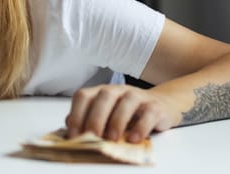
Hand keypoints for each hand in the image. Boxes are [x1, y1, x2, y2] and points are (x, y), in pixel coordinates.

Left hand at [65, 84, 179, 142]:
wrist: (160, 106)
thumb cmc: (127, 113)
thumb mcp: (105, 115)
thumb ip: (87, 118)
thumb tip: (69, 125)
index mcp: (100, 92)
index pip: (83, 96)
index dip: (76, 114)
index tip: (74, 135)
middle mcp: (117, 90)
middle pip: (104, 96)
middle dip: (95, 118)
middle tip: (93, 137)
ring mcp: (137, 95)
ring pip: (126, 101)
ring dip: (117, 121)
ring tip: (112, 139)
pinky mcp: (155, 106)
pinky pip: (148, 112)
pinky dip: (141, 126)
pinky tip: (133, 139)